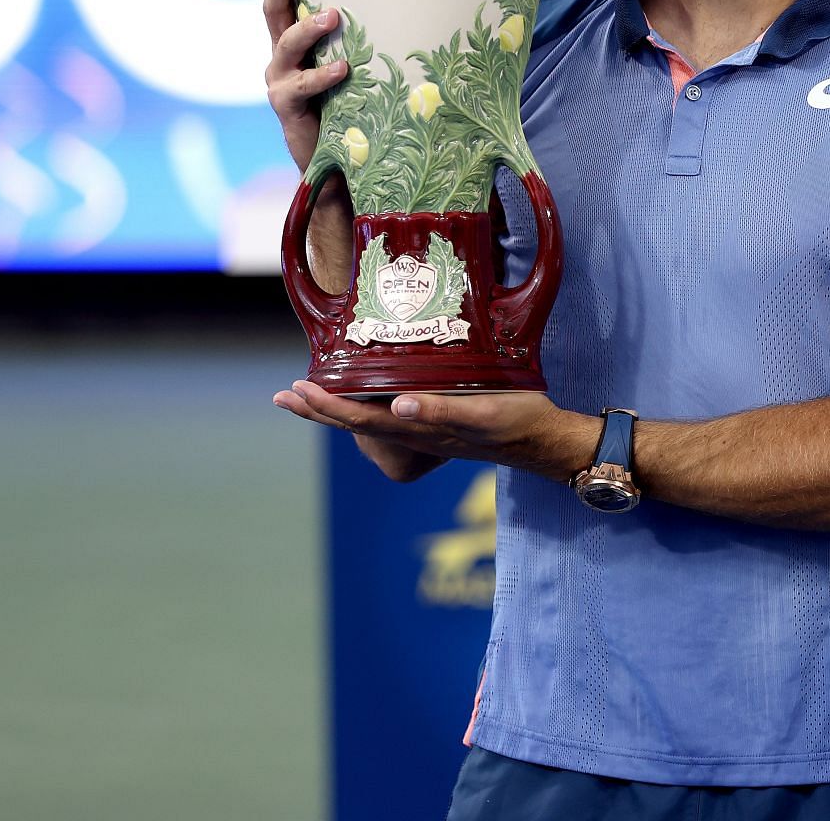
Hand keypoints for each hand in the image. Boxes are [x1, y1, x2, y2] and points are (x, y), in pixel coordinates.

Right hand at [259, 0, 355, 284]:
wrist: (348, 167)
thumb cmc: (367, 105)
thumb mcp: (375, 58)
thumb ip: (388, 27)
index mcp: (301, 31)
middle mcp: (283, 50)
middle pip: (273, 5)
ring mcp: (281, 78)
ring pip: (284, 41)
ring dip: (307, 26)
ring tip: (333, 16)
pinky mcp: (286, 108)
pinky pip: (299, 86)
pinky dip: (322, 75)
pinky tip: (344, 68)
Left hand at [273, 381, 596, 482]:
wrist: (544, 440)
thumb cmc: (516, 420)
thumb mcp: (481, 412)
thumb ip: (440, 411)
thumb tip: (396, 407)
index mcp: (419, 426)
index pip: (360, 417)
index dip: (326, 406)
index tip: (296, 391)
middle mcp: (416, 430)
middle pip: (356, 423)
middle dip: (319, 409)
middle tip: (285, 394)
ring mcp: (426, 429)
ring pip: (370, 422)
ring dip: (337, 410)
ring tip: (309, 395)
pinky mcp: (440, 423)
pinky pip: (395, 416)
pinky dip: (369, 407)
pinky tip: (364, 399)